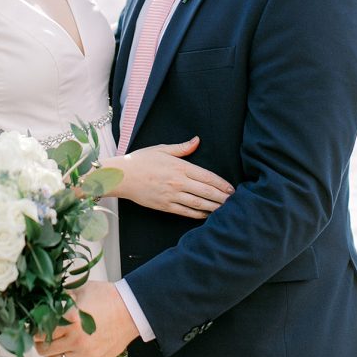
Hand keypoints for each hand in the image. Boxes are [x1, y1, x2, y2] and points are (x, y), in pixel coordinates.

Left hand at [34, 282, 138, 356]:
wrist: (130, 309)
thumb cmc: (107, 297)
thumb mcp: (81, 290)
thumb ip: (62, 297)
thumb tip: (47, 301)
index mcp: (70, 318)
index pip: (41, 330)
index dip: (35, 329)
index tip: (34, 326)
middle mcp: (75, 338)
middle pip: (45, 347)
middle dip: (39, 342)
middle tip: (40, 337)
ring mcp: (84, 352)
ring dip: (49, 355)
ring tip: (51, 347)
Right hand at [103, 137, 234, 217]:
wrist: (122, 176)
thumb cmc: (141, 160)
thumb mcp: (162, 149)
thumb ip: (182, 147)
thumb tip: (197, 141)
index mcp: (180, 167)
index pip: (207, 176)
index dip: (221, 184)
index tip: (231, 189)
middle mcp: (178, 182)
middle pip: (206, 192)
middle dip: (222, 198)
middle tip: (235, 201)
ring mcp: (172, 195)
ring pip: (199, 204)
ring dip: (214, 207)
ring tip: (226, 210)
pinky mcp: (165, 206)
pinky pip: (186, 212)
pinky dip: (199, 215)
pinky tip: (207, 215)